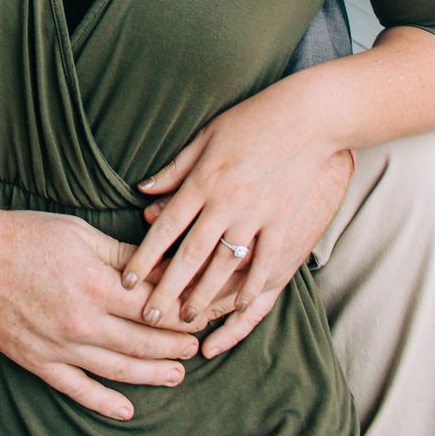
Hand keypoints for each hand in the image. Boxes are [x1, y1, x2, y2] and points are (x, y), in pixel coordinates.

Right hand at [0, 209, 199, 421]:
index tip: (203, 313)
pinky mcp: (39, 362)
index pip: (154, 305)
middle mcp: (82, 321)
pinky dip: (104, 403)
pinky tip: (126, 411)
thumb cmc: (27, 235)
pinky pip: (77, 390)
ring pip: (119, 369)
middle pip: (143, 340)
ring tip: (177, 374)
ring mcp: (60, 347)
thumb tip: (160, 267)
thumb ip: (122, 256)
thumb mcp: (80, 233)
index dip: (183, 311)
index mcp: (96, 284)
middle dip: (176, 344)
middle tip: (198, 345)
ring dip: (153, 374)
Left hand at [118, 83, 341, 326]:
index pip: (166, 227)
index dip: (145, 257)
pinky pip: (264, 262)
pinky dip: (250, 287)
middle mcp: (226, 202)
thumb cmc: (251, 121)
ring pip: (224, 266)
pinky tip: (237, 306)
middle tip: (148, 317)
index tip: (127, 282)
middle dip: (166, 289)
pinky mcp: (283, 222)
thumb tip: (143, 190)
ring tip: (187, 319)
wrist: (307, 117)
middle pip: (190, 255)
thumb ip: (176, 169)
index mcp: (203, 180)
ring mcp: (257, 215)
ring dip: (204, 296)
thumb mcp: (206, 137)